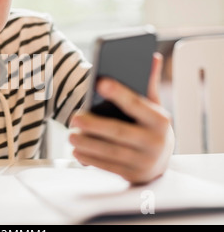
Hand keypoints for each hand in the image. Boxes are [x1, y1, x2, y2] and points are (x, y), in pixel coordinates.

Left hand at [69, 53, 174, 183]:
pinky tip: (77, 151)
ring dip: (88, 144)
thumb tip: (151, 56)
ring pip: (111, 152)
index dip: (119, 93)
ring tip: (70, 135)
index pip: (136, 104)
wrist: (160, 164)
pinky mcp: (132, 175)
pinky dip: (90, 159)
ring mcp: (144, 161)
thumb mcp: (153, 107)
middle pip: (119, 132)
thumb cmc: (151, 128)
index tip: (100, 82)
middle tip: (74, 116)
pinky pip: (107, 167)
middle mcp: (155, 142)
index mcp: (160, 120)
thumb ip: (148, 84)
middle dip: (95, 125)